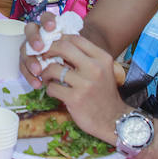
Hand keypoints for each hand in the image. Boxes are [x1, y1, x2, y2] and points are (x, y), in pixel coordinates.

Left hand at [23, 14, 123, 141]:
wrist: (114, 120)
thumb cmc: (104, 94)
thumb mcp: (102, 70)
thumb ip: (85, 58)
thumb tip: (60, 45)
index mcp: (102, 58)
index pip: (76, 38)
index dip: (59, 40)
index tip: (52, 46)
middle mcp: (95, 68)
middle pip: (63, 47)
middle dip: (48, 50)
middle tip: (43, 57)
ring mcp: (85, 83)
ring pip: (53, 68)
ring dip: (45, 73)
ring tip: (47, 78)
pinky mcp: (76, 98)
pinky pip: (52, 87)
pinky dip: (49, 89)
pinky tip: (54, 91)